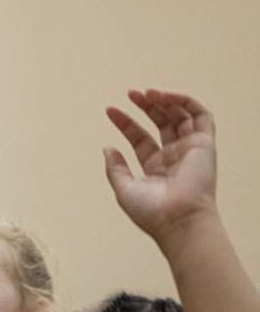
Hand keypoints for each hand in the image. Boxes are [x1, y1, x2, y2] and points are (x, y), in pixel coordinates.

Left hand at [104, 89, 217, 241]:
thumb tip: (106, 148)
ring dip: (165, 101)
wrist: (179, 219)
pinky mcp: (205, 144)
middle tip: (131, 93)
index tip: (109, 110)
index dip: (125, 122)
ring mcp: (190, 149)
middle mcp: (174, 156)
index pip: (140, 138)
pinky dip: (186, 101)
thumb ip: (115, 168)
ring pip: (181, 116)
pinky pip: (202, 116)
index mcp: (155, 167)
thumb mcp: (124, 188)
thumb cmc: (152, 211)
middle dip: (146, 106)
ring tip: (148, 93)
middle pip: (161, 123)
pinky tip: (166, 96)